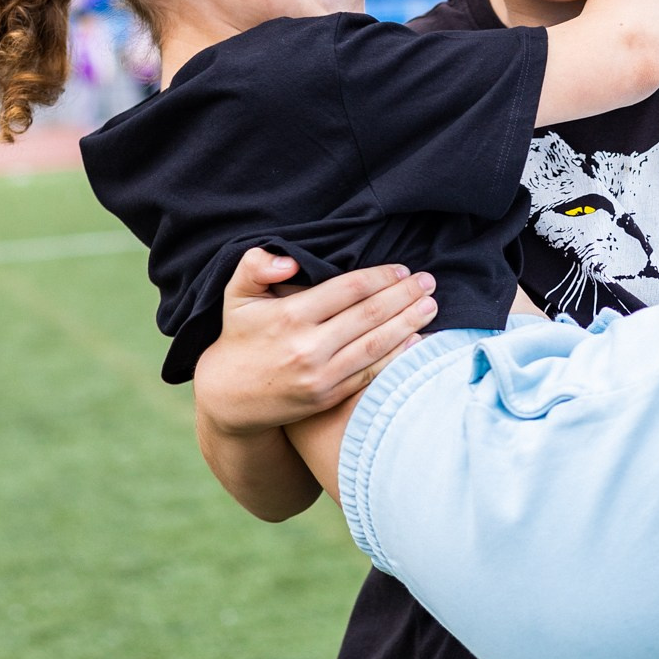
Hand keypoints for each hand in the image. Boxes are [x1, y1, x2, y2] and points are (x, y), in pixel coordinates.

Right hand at [191, 251, 437, 438]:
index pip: (349, 289)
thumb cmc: (238, 338)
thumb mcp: (236, 296)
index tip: (401, 270)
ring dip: (410, 323)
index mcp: (290, 316)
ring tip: (431, 306)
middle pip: (370, 315)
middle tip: (428, 282)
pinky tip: (417, 341)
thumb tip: (288, 260)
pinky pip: (370, 373)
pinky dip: (397, 357)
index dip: (380, 277)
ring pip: (376, 345)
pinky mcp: (328, 397)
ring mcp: (320, 376)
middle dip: (405, 296)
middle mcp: (308, 347)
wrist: (227, 398)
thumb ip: (255, 267)